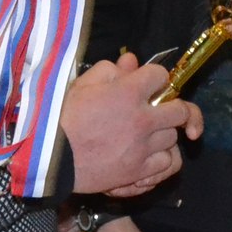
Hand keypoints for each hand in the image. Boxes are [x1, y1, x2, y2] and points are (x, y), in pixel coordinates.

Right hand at [61, 53, 200, 195]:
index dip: (156, 77)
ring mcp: (143, 147)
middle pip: (180, 110)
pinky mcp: (139, 170)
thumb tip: (132, 61)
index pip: (161, 76)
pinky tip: (153, 154)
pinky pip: (168, 162)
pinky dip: (164, 158)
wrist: (51, 157)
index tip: (150, 83)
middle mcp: (143, 119)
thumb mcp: (83, 85)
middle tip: (164, 110)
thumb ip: (111, 70)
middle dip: (175, 107)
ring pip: (173, 137)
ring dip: (164, 133)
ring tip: (150, 134)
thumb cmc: (64, 117)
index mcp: (129, 92)